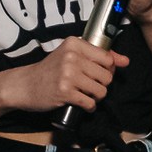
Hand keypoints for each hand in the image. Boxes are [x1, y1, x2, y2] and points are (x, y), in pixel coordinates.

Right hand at [0, 39, 128, 114]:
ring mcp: (68, 74)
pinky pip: (90, 103)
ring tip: (85, 94)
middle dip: (101, 85)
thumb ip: (99, 56)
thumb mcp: (71, 56)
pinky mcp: (65, 92)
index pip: (107, 58)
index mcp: (75, 43)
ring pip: (101, 91)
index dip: (107, 70)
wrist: (25, 85)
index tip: (97, 73)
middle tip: (89, 86)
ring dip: (96, 97)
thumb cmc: (50, 70)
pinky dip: (89, 107)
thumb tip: (125, 61)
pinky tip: (81, 104)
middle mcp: (72, 56)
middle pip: (106, 76)